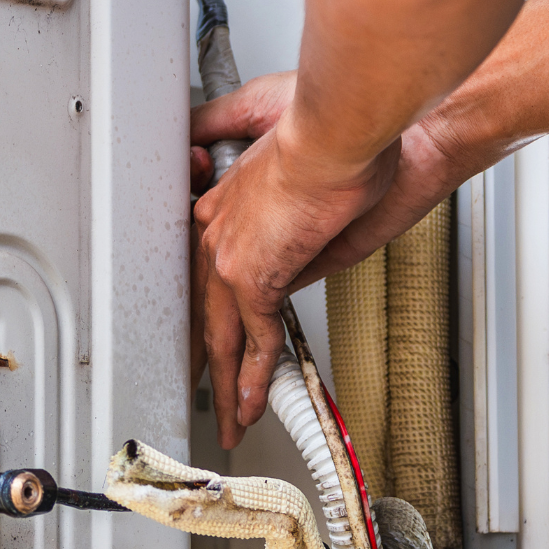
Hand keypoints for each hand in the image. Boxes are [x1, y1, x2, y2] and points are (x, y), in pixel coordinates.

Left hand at [191, 76, 483, 445]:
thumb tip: (301, 265)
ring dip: (231, 383)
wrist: (343, 130)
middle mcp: (217, 230)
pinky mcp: (254, 274)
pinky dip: (258, 377)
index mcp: (225, 207)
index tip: (218, 341)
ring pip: (223, 334)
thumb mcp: (308, 193)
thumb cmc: (335, 140)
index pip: (209, 276)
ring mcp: (231, 254)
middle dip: (212, 361)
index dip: (213, 315)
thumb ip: (297, 238)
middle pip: (206, 311)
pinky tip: (257, 401)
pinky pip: (256, 339)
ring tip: (235, 418)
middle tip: (216, 396)